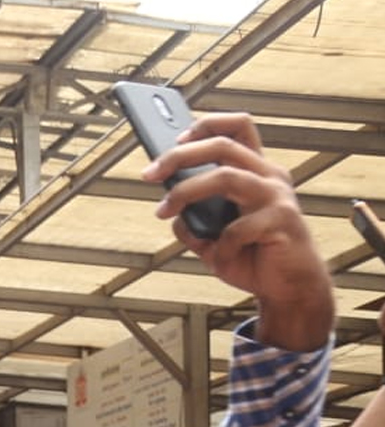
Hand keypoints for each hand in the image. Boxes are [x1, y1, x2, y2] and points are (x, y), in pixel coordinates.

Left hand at [143, 113, 332, 352]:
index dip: (206, 124)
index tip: (175, 139)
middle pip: (222, 145)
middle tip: (149, 174)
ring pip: (226, 176)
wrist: (290, 288)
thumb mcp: (213, 239)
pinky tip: (222, 259)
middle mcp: (269, 176)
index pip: (238, 127)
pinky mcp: (282, 221)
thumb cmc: (253, 257)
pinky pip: (237, 228)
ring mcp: (277, 196)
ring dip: (186, 192)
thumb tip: (168, 211)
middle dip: (179, 155)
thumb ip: (193, 222)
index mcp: (255, 171)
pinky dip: (221, 246)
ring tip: (164, 211)